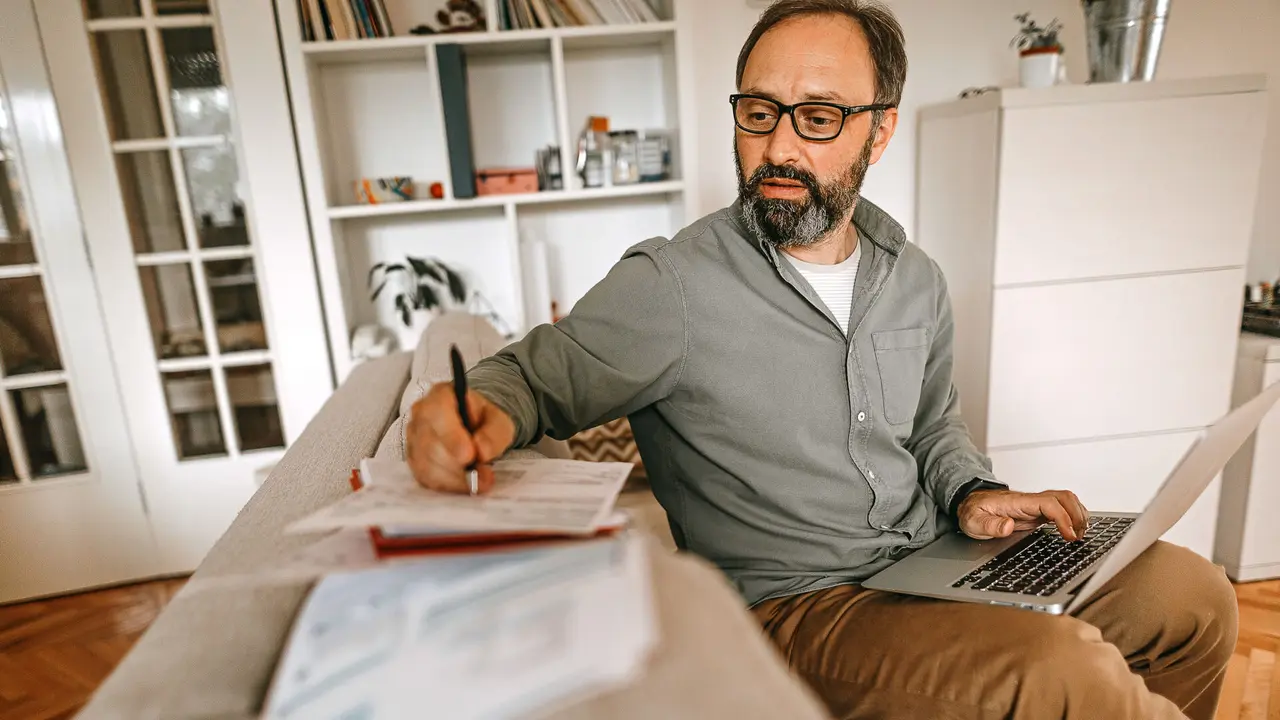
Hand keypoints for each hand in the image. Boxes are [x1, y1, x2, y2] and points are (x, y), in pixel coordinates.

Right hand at [406, 383, 515, 493]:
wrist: (475, 429)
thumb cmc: (484, 421)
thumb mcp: (499, 421)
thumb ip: (494, 433)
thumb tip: (482, 452)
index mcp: (441, 395)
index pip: (436, 413)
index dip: (451, 436)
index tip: (469, 455)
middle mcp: (420, 414)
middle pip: (429, 443)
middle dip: (456, 465)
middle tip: (483, 476)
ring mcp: (414, 438)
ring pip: (426, 463)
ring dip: (454, 478)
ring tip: (479, 482)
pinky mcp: (414, 460)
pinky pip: (425, 477)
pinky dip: (447, 485)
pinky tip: (465, 485)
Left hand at [957, 489, 1088, 540]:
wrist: (969, 503)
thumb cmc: (972, 511)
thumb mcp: (973, 521)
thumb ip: (989, 524)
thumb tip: (1007, 526)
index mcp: (1017, 502)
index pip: (1049, 503)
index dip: (1063, 518)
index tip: (1069, 535)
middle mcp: (1030, 500)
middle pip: (1063, 497)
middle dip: (1077, 515)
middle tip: (1078, 536)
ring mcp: (1035, 505)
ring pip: (1065, 500)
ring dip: (1078, 514)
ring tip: (1080, 534)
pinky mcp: (1037, 511)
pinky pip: (1062, 508)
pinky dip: (1073, 516)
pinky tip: (1074, 530)